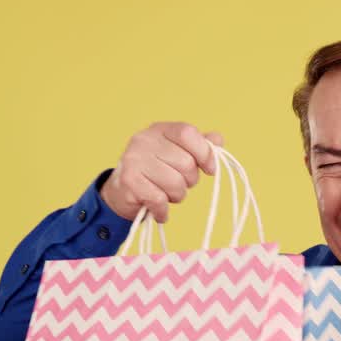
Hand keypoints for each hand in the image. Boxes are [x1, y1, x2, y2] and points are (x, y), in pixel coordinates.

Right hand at [100, 122, 224, 222]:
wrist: (122, 191)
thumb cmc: (157, 171)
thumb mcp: (179, 154)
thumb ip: (201, 146)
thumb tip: (218, 139)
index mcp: (160, 130)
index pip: (187, 133)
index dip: (204, 153)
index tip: (210, 169)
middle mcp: (144, 140)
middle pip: (186, 163)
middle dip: (189, 181)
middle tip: (178, 184)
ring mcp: (134, 159)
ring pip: (175, 184)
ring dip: (177, 196)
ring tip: (166, 194)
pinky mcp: (129, 181)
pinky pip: (159, 200)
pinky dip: (163, 210)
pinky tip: (160, 210)